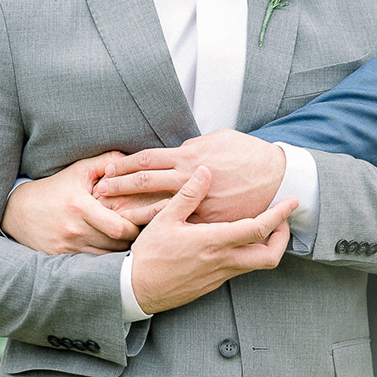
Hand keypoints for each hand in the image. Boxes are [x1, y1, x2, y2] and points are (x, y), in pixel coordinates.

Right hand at [2, 154, 145, 254]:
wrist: (18, 211)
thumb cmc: (55, 188)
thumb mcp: (78, 170)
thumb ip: (106, 161)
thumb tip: (131, 159)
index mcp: (80, 207)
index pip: (119, 228)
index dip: (134, 228)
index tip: (140, 221)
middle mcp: (73, 229)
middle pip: (115, 245)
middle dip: (130, 240)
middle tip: (139, 233)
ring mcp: (67, 246)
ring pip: (105, 257)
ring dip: (118, 251)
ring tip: (126, 241)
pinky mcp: (60, 258)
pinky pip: (90, 263)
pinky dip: (102, 258)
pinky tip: (107, 249)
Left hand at [97, 131, 285, 224]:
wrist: (277, 177)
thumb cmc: (249, 155)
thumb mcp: (219, 140)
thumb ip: (194, 147)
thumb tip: (179, 152)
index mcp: (189, 157)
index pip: (146, 159)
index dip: (124, 165)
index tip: (107, 170)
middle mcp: (189, 179)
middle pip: (144, 183)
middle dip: (119, 187)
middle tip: (99, 192)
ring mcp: (198, 203)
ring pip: (155, 209)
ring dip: (131, 211)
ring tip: (110, 215)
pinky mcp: (209, 223)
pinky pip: (178, 228)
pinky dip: (159, 231)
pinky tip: (143, 236)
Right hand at [129, 167, 295, 312]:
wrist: (137, 290)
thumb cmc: (149, 254)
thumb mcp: (165, 219)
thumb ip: (188, 195)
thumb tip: (205, 171)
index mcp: (214, 241)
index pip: (258, 228)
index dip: (280, 214)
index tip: (291, 202)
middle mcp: (224, 261)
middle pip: (270, 256)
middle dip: (283, 239)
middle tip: (282, 221)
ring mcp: (220, 275)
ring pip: (257, 264)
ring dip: (266, 246)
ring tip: (262, 227)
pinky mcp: (214, 283)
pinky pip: (240, 268)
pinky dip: (248, 253)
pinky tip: (238, 241)